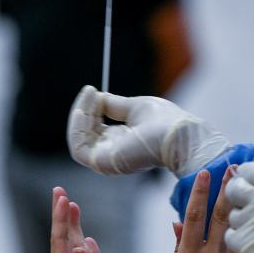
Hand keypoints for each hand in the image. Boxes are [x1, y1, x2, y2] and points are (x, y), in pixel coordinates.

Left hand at [48, 187, 105, 252]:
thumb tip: (82, 245)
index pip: (61, 241)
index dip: (61, 218)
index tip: (61, 196)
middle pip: (67, 240)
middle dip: (65, 216)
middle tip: (61, 192)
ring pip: (80, 250)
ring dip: (77, 229)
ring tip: (74, 209)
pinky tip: (91, 244)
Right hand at [67, 85, 231, 177]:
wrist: (176, 135)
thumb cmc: (164, 122)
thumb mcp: (134, 107)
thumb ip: (114, 105)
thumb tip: (97, 96)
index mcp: (121, 141)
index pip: (95, 128)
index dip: (90, 108)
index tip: (92, 90)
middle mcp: (112, 153)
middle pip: (84, 134)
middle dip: (83, 110)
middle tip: (90, 91)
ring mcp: (107, 160)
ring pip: (79, 140)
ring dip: (79, 116)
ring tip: (89, 97)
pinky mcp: (103, 163)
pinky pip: (78, 148)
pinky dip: (77, 128)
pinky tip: (84, 110)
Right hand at [163, 167, 253, 252]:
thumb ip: (178, 250)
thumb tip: (178, 224)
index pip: (194, 217)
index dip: (199, 192)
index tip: (205, 172)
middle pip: (221, 217)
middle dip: (228, 189)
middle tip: (233, 167)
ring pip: (242, 230)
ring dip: (246, 206)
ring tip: (251, 185)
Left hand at [224, 162, 253, 252]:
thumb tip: (252, 184)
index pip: (248, 170)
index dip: (244, 179)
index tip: (246, 187)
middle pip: (233, 189)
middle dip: (237, 198)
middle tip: (247, 211)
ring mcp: (253, 223)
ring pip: (232, 216)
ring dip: (242, 225)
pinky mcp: (245, 245)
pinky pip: (231, 237)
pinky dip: (240, 243)